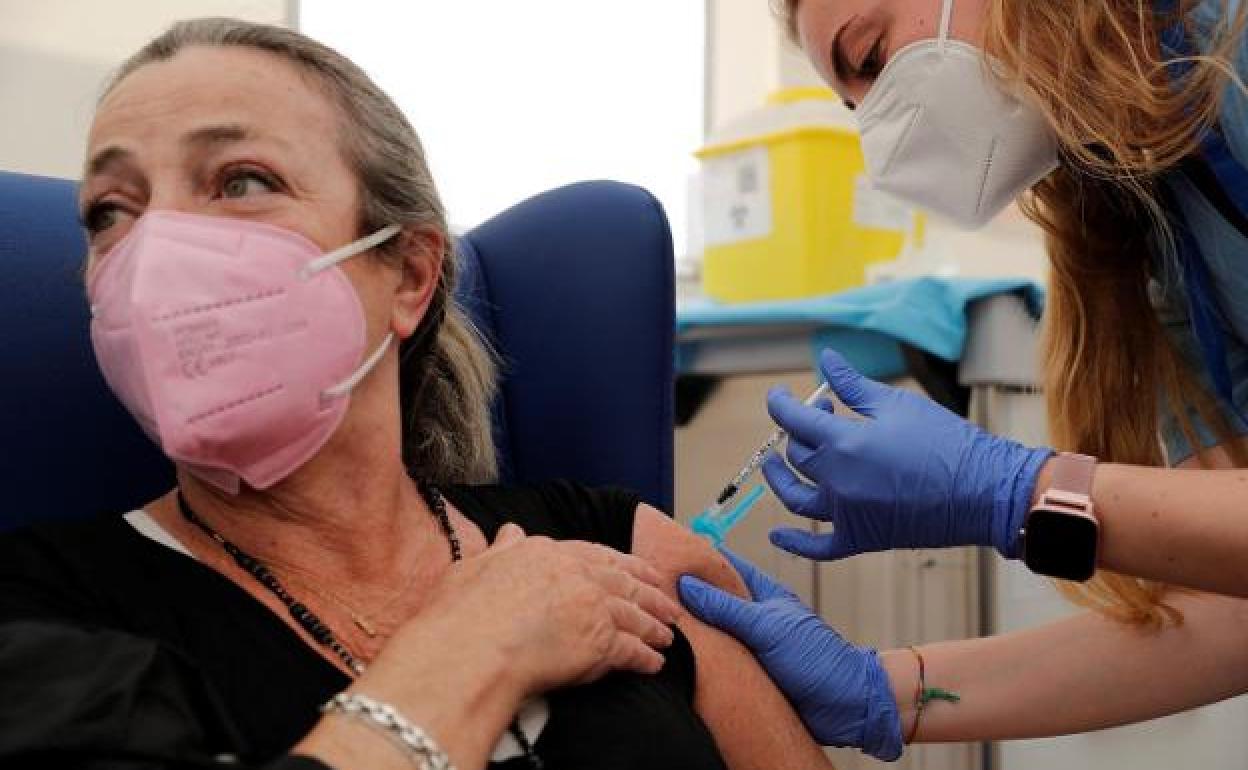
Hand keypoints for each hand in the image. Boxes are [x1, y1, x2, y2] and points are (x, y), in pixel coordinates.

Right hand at [320, 527, 680, 769]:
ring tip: (667, 638)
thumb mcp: (476, 566)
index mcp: (548, 553)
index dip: (622, 565)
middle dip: (651, 594)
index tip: (638, 571)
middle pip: (625, 583)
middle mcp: (577, 575)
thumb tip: (510, 531)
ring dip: (653, 627)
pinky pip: (632, 651)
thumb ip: (502, 548)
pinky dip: (645, 658)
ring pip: (634, 615)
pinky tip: (654, 665)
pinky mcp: (601, 643)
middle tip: (669, 604)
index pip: (596, 555)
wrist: (470, 648)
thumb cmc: (463, 612)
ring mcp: (593, 607)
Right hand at [678, 549, 901, 760]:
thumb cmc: (819, 659)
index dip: (704, 560)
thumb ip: (727, 607)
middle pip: (718, 602)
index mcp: (766, 597)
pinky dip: (705, 658)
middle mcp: (758, 619)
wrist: (845, 705)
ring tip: (665, 622)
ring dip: (697, 630)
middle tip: (659, 591)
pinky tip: (684, 657)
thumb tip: (690, 584)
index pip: (730, 569)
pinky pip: (722, 661)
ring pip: (717, 632)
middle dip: (692, 596)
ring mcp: (754, 646)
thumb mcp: (767, 626)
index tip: (674, 554)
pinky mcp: (751, 674)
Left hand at [764, 349, 1051, 559]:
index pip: (793, 420)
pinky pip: (819, 547)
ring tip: (772, 465)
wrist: (985, 491)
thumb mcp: (896, 404)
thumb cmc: (946, 441)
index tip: (779, 395)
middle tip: (817, 418)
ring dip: (779, 480)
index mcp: (844, 443)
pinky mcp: (862, 539)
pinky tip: (777, 535)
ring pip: (796, 498)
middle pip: (797, 456)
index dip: (780, 404)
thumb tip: (825, 358)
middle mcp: (837, 481)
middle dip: (798, 433)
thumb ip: (853, 384)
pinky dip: (795, 543)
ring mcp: (847, 514)